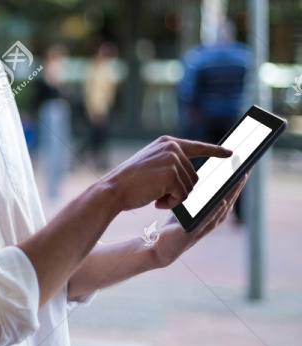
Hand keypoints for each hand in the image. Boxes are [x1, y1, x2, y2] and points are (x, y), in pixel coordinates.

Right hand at [103, 135, 232, 212]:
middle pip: (194, 176)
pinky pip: (184, 196)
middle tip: (159, 194)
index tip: (232, 152)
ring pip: (190, 188)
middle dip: (180, 191)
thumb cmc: (130, 182)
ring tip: (155, 195)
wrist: (113, 190)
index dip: (215, 151)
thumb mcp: (152, 164)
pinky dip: (172, 203)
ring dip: (175, 198)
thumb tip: (195, 176)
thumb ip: (171, 162)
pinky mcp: (172, 174)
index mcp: (168, 142)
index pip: (197, 146)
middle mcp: (172, 147)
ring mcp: (172, 160)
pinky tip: (156, 200)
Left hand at [151, 172, 248, 267]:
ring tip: (239, 180)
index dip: (236, 183)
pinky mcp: (193, 232)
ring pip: (222, 209)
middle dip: (238, 185)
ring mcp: (204, 227)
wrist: (162, 244)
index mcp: (212, 213)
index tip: (244, 167)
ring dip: (231, 195)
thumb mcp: (187, 205)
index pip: (227, 195)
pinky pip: (207, 220)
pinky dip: (216, 211)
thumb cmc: (175, 224)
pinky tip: (223, 201)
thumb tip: (200, 174)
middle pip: (229, 200)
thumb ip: (196, 194)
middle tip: (246, 169)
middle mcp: (212, 220)